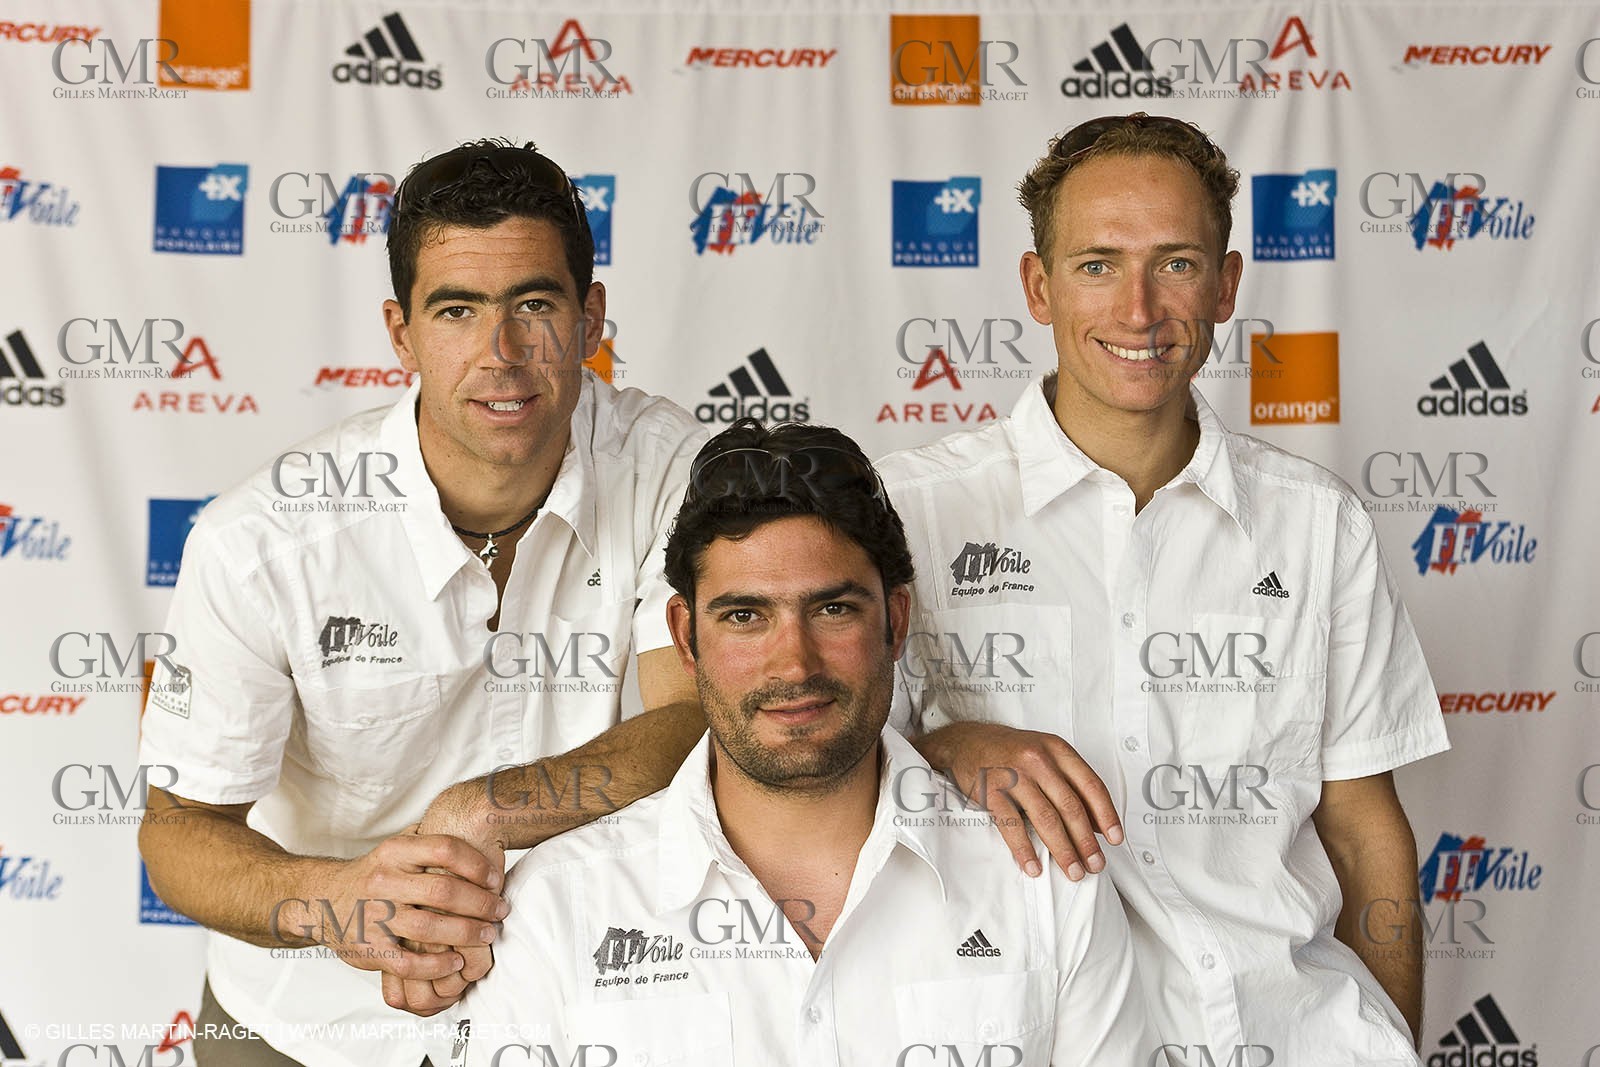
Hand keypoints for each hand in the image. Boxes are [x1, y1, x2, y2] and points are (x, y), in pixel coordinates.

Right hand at [377, 787, 506, 1015]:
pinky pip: (408, 963)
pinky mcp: (368, 949)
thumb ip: (428, 837)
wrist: (321, 900)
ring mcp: (374, 917)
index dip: (477, 864)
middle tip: (500, 911)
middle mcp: (383, 882)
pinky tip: (455, 962)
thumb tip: (473, 823)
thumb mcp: (395, 847)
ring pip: (429, 929)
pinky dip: (437, 966)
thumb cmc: (372, 874)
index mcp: (394, 852)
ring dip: (466, 934)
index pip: (445, 849)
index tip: (496, 879)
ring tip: (487, 936)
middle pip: (443, 892)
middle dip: (481, 904)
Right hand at [917, 721, 1121, 879]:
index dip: (1106, 815)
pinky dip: (1024, 850)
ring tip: (1073, 870)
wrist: (967, 742)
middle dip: (1086, 841)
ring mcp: (1013, 776)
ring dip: (1063, 850)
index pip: (1090, 785)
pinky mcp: (991, 792)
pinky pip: (1012, 826)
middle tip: (1095, 864)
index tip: (1115, 839)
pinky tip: (1033, 866)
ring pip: (1046, 819)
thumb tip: (1097, 822)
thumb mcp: (1045, 754)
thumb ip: (1070, 782)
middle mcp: (1038, 760)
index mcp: (1056, 750)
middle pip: (1070, 807)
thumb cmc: (1010, 751)